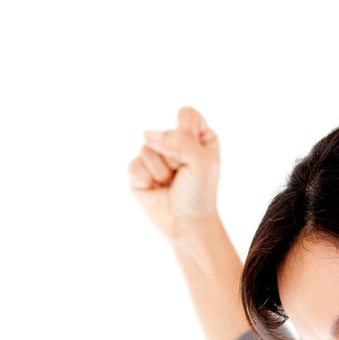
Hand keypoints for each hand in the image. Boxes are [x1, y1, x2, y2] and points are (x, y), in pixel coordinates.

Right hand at [128, 106, 220, 242]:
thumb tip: (147, 134)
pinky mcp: (138, 169)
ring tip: (169, 183)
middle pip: (164, 132)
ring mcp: (155, 154)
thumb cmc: (199, 193)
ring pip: (146, 148)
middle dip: (174, 158)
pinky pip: (134, 165)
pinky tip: (155, 188)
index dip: (188, 135)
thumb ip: (180, 141)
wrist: (186, 224)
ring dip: (160, 171)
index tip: (197, 156)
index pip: (187, 115)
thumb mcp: (202, 163)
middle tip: (182, 175)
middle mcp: (176, 142)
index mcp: (199, 136)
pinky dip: (146, 180)